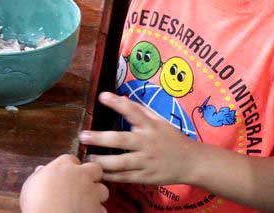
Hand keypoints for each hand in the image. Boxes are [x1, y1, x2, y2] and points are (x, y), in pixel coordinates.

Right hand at [20, 154, 108, 212]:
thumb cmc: (36, 203)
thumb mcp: (30, 185)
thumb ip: (39, 175)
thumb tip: (40, 170)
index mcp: (64, 166)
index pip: (71, 159)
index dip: (69, 167)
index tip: (65, 175)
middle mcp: (81, 175)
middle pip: (95, 168)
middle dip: (91, 176)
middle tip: (82, 185)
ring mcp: (92, 192)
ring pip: (103, 189)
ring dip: (96, 195)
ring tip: (86, 202)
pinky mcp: (97, 209)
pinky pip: (102, 209)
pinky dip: (96, 212)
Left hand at [79, 92, 196, 184]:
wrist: (191, 162)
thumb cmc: (171, 138)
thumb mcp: (159, 121)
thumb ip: (140, 111)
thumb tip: (120, 98)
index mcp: (151, 126)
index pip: (133, 111)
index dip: (117, 103)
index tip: (102, 96)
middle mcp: (147, 143)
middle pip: (121, 140)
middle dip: (100, 138)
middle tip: (83, 136)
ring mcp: (146, 161)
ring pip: (120, 163)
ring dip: (102, 161)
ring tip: (87, 158)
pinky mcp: (146, 177)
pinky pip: (125, 177)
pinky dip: (111, 176)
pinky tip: (98, 174)